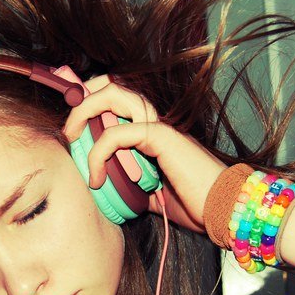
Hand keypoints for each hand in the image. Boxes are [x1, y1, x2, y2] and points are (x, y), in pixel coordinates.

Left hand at [61, 76, 228, 232]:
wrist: (225, 210)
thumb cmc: (195, 203)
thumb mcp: (151, 193)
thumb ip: (130, 185)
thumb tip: (107, 191)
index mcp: (151, 129)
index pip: (115, 99)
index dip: (88, 99)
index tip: (70, 124)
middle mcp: (154, 119)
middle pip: (110, 84)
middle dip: (81, 98)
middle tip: (69, 131)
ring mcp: (158, 124)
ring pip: (112, 94)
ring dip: (84, 111)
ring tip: (72, 138)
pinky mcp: (161, 137)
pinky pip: (118, 133)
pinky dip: (98, 153)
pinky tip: (95, 177)